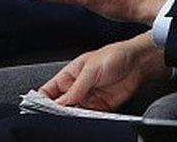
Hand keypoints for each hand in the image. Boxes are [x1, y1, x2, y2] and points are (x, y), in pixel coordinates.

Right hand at [39, 32, 169, 109]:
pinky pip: (90, 117)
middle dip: (57, 112)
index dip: (42, 100)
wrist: (139, 62)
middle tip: (55, 117)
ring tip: (70, 119)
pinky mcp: (101, 107)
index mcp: (70, 75)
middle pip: (60, 105)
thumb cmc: (115, 55)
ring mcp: (89, 98)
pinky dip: (86, 121)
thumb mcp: (91, 69)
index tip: (38, 108)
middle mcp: (78, 88)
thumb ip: (76, 88)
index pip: (50, 90)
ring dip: (72, 118)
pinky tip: (84, 121)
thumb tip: (59, 103)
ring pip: (74, 113)